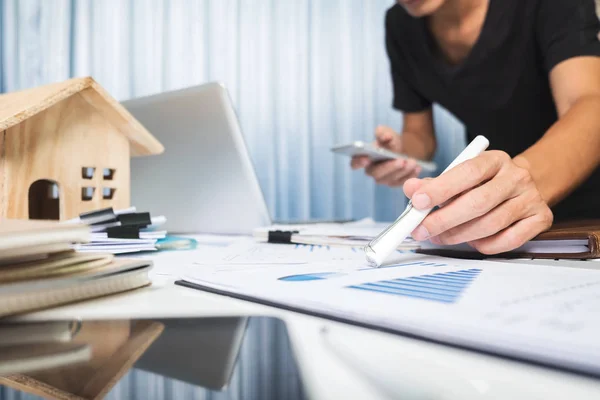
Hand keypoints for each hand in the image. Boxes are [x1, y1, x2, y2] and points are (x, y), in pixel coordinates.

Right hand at [350, 125, 421, 186]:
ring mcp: (383, 179)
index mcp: (364, 158)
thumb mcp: (387, 133)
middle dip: (389, 167)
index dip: (358, 162)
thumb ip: (384, 132)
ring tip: (413, 161)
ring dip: (402, 171)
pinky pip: (401, 182)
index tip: (367, 158)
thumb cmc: (391, 142)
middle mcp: (371, 171)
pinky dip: (410, 175)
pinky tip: (417, 167)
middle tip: (401, 160)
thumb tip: (386, 137)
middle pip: (376, 174)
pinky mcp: (395, 183)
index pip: (355, 163)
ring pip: (390, 180)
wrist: (405, 149)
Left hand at [404, 151, 553, 253]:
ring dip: (460, 235)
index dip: (441, 189)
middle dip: (444, 220)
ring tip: (440, 237)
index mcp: (494, 160)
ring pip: (491, 224)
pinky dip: (485, 245)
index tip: (417, 202)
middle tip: (422, 230)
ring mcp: (531, 198)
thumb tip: (412, 189)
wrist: (524, 186)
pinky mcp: (541, 218)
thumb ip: (435, 184)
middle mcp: (516, 176)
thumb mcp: (461, 176)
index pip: (467, 172)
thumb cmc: (484, 183)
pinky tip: (471, 242)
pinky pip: (509, 240)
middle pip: (478, 202)